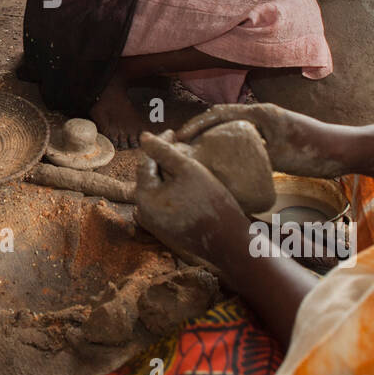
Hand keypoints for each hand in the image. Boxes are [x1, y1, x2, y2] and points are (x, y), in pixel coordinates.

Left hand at [135, 131, 247, 272]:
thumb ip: (163, 151)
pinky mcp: (167, 229)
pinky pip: (166, 202)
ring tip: (186, 161)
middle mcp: (144, 213)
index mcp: (144, 198)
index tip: (174, 132)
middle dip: (163, 160)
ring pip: (158, 189)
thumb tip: (144, 136)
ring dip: (169, 174)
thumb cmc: (210, 203)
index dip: (159, 144)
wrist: (229, 242)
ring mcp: (154, 223)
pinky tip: (189, 182)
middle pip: (151, 176)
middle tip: (181, 144)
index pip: (146, 162)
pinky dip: (174, 189)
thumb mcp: (188, 170)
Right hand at [176, 103, 346, 178]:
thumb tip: (226, 159)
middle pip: (221, 119)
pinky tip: (221, 162)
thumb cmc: (315, 150)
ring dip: (211, 139)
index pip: (220, 113)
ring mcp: (266, 126)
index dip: (197, 124)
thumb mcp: (282, 153)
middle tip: (180, 146)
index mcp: (261, 113)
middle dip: (198, 131)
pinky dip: (227, 147)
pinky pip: (243, 139)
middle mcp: (261, 115)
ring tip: (193, 154)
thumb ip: (256, 151)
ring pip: (231, 129)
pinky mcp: (272, 138)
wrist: (342, 151)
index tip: (179, 137)